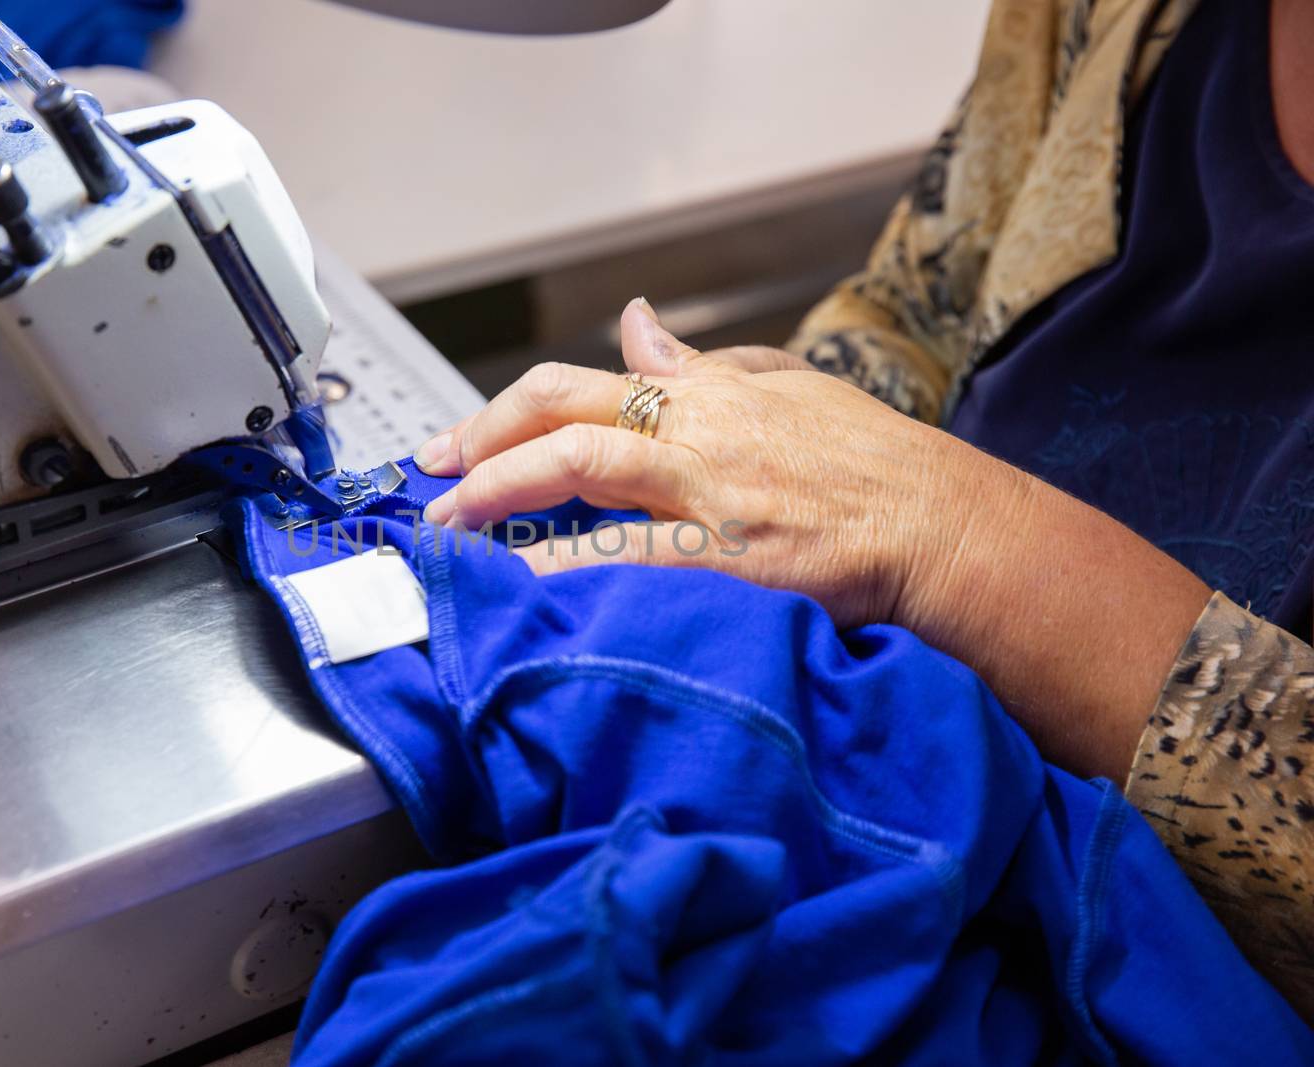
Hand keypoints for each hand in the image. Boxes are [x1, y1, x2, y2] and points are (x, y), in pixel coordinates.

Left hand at [413, 299, 995, 627]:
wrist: (944, 530)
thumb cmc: (875, 466)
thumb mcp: (786, 390)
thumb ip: (703, 363)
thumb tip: (637, 322)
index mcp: (708, 393)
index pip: (584, 381)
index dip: (506, 409)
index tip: (460, 440)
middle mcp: (698, 431)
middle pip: (562, 411)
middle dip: (481, 441)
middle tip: (433, 477)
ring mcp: (710, 491)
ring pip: (580, 463)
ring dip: (497, 492)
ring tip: (445, 527)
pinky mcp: (729, 558)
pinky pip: (626, 556)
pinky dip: (563, 569)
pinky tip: (516, 585)